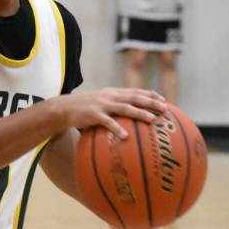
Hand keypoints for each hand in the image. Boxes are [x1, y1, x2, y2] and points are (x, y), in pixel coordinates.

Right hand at [52, 88, 166, 138]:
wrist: (63, 108)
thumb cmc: (84, 109)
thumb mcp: (101, 103)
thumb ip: (114, 107)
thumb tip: (129, 118)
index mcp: (113, 93)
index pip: (136, 91)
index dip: (150, 94)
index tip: (164, 100)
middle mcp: (110, 96)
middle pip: (135, 97)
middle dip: (151, 102)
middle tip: (165, 108)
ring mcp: (102, 104)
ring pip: (125, 107)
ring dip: (139, 113)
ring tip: (152, 119)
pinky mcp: (93, 114)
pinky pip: (107, 122)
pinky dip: (117, 128)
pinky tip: (125, 136)